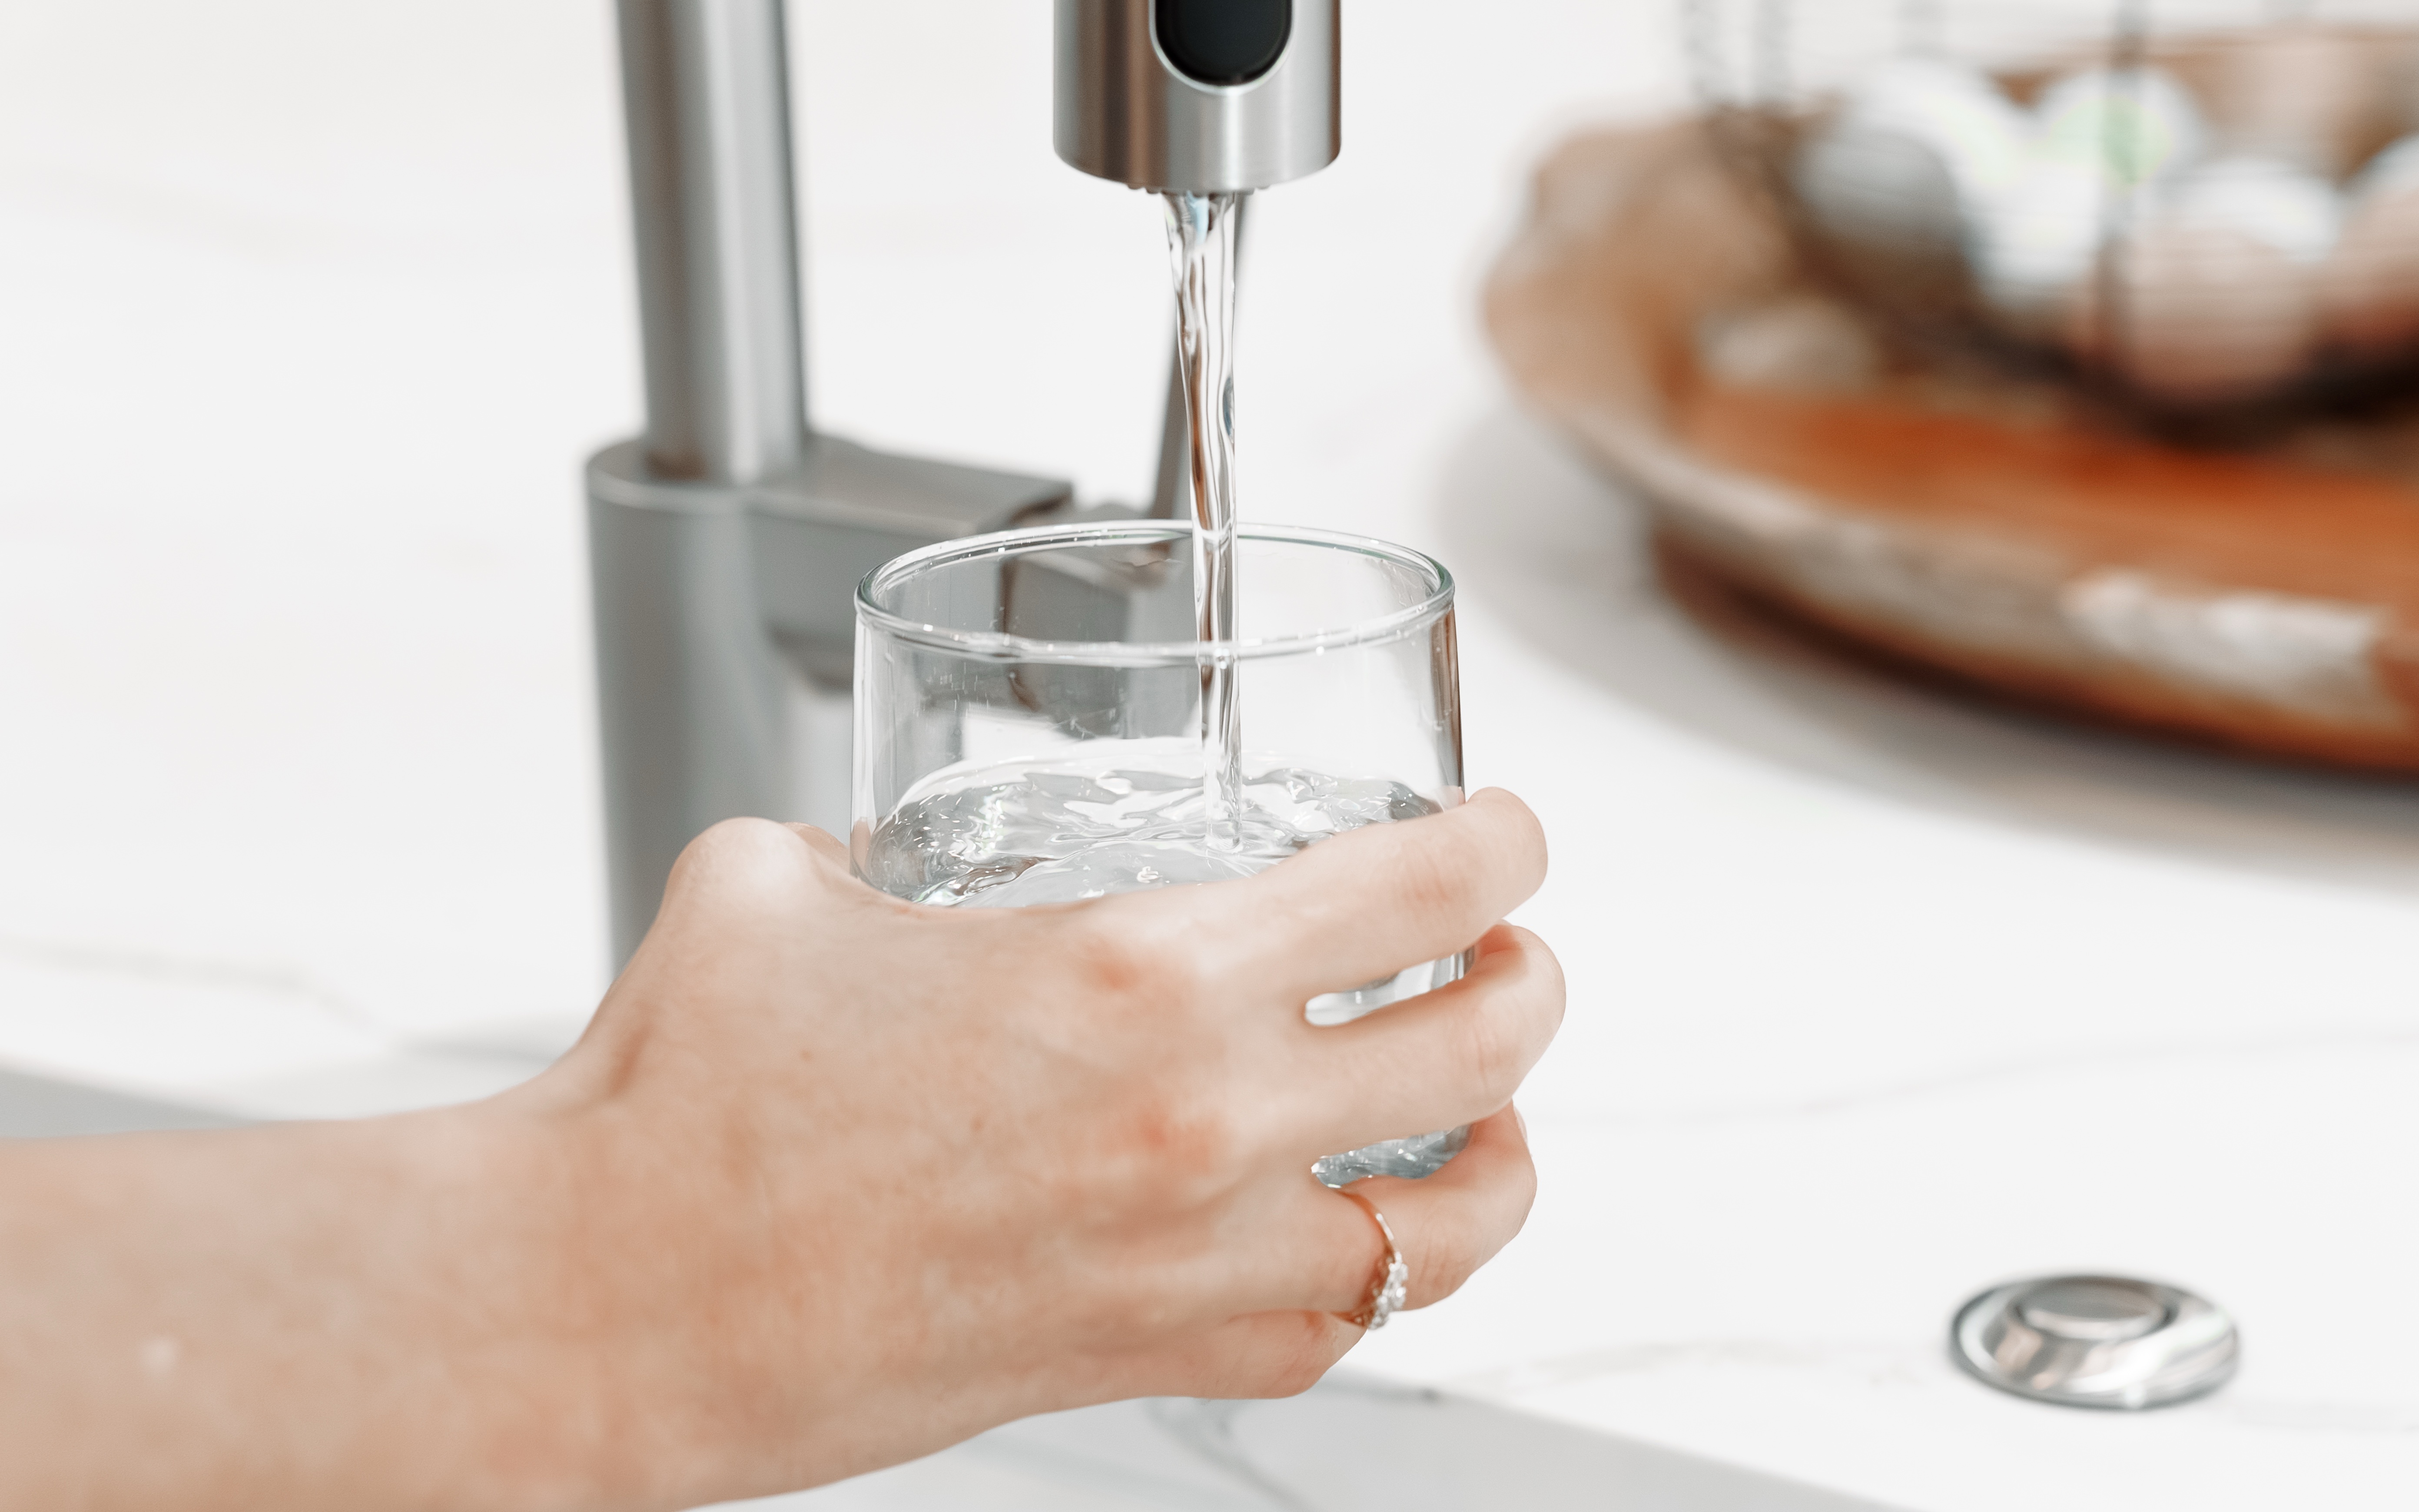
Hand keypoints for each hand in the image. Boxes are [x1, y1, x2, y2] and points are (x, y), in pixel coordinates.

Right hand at [528, 787, 1560, 1506]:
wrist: (613, 1300)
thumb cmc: (682, 1098)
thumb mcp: (785, 884)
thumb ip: (879, 849)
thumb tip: (898, 857)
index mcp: (1139, 970)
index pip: (1424, 883)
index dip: (1506, 843)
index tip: (1508, 833)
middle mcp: (1203, 1119)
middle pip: (1489, 1043)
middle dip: (1534, 979)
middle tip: (1514, 952)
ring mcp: (1194, 1257)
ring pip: (1461, 1217)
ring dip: (1507, 1148)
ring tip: (1494, 1109)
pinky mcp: (1149, 1360)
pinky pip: (1341, 1327)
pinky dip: (1387, 1272)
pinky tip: (1371, 1227)